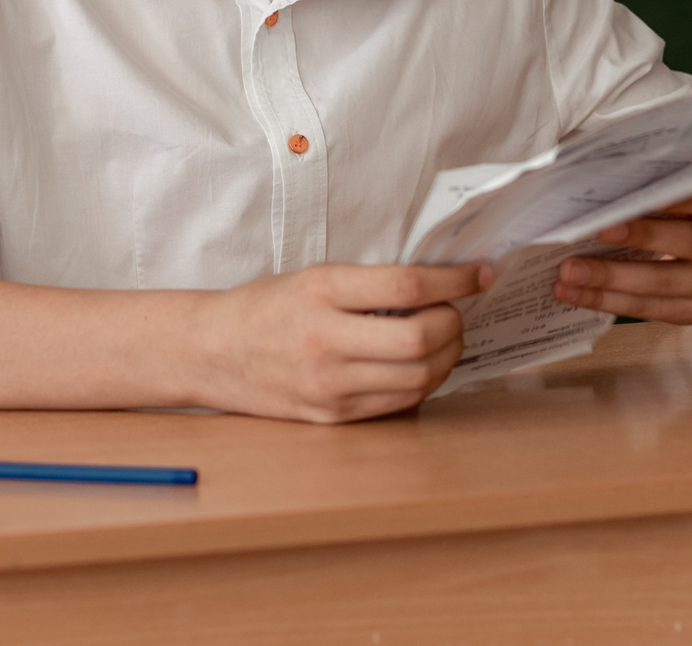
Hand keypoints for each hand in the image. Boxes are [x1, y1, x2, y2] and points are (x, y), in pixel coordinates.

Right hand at [189, 263, 482, 421]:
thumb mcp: (313, 277)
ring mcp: (328, 385)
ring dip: (446, 357)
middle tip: (456, 311)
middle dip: (454, 324)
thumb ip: (370, 284)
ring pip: (417, 378)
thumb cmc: (265, 307)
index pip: (406, 286)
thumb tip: (438, 286)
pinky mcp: (332, 417)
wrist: (212, 352)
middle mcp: (324, 340)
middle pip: (419, 339)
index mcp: (320, 292)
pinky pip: (397, 404)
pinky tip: (420, 366)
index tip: (479, 275)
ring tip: (443, 338)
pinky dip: (422, 383)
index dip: (454, 280)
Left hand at [554, 181, 691, 324]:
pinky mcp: (691, 312)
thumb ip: (662, 184)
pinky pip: (645, 308)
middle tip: (599, 229)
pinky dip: (605, 300)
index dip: (682, 197)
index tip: (646, 193)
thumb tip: (598, 178)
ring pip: (661, 284)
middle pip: (688, 242)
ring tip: (569, 271)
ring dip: (611, 278)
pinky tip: (572, 292)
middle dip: (642, 236)